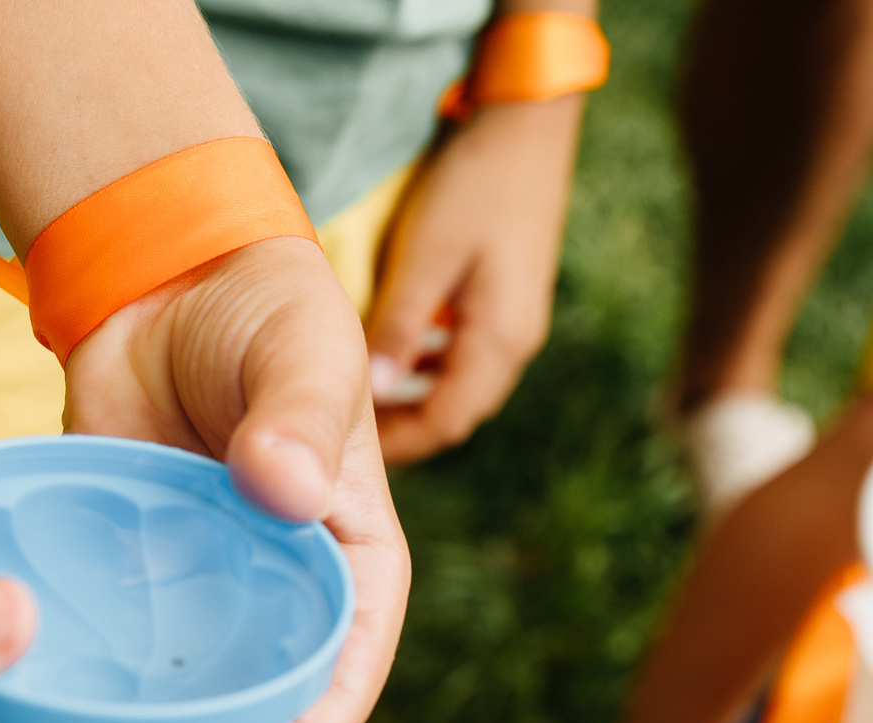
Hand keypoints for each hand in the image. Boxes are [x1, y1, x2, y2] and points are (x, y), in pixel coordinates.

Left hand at [61, 236, 410, 722]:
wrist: (168, 277)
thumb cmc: (266, 313)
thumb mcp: (305, 352)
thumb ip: (299, 418)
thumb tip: (286, 489)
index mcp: (349, 575)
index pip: (341, 684)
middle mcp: (275, 610)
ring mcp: (198, 608)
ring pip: (174, 711)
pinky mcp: (126, 592)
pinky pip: (106, 664)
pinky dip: (79, 695)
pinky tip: (33, 714)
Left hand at [365, 95, 582, 463]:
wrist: (525, 122)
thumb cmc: (473, 184)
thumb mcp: (425, 255)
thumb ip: (399, 325)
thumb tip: (373, 390)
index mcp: (500, 341)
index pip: (445, 423)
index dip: (396, 446)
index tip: (347, 451)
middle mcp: (516, 342)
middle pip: (455, 412)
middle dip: (403, 428)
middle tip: (348, 431)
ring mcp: (516, 320)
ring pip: (459, 384)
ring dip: (414, 396)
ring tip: (364, 396)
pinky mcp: (508, 297)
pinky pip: (464, 352)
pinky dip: (428, 364)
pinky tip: (396, 350)